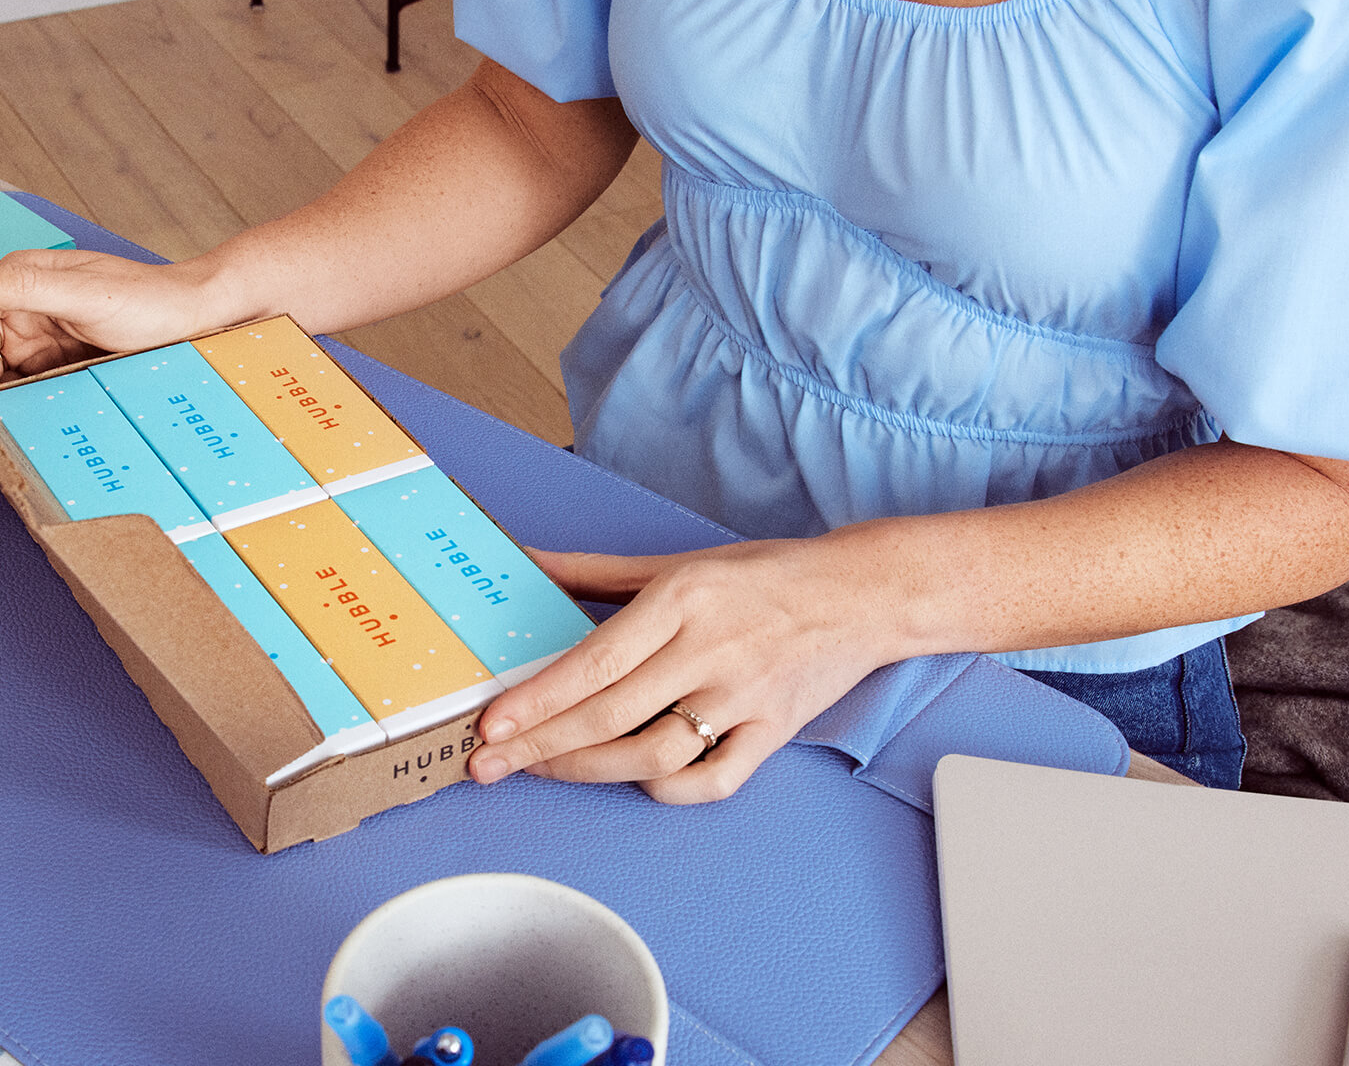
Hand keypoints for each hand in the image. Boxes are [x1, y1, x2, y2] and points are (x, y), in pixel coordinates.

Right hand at [0, 249, 240, 467]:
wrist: (200, 318)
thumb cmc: (150, 298)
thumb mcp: (86, 295)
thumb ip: (24, 289)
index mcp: (22, 279)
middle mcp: (25, 308)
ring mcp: (42, 339)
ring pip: (0, 381)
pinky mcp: (60, 365)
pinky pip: (28, 393)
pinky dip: (17, 417)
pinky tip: (10, 443)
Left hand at [466, 540, 901, 803]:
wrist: (862, 595)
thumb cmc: (764, 576)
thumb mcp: (676, 561)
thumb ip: (595, 570)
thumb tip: (526, 563)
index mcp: (684, 600)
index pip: (596, 661)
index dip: (538, 699)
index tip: (491, 724)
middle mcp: (712, 651)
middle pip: (611, 715)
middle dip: (538, 746)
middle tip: (486, 765)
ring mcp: (745, 700)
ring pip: (653, 756)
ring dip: (587, 771)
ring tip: (541, 770)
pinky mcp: (773, 734)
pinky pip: (711, 782)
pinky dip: (665, 788)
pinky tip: (628, 778)